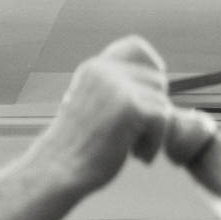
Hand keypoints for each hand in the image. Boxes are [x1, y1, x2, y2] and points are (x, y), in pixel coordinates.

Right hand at [35, 35, 172, 191]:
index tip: (153, 93)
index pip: (135, 47)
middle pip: (157, 80)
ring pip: (162, 103)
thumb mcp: (91, 108)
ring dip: (155, 132)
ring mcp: (118, 87)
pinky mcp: (130, 107)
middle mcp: (105, 70)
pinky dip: (155, 143)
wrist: (57, 170)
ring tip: (135, 151)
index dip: (151, 66)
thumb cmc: (76, 150)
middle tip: (136, 139)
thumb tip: (158, 85)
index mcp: (94, 68)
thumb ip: (115, 93)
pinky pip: (163, 120)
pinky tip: (139, 157)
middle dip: (154, 110)